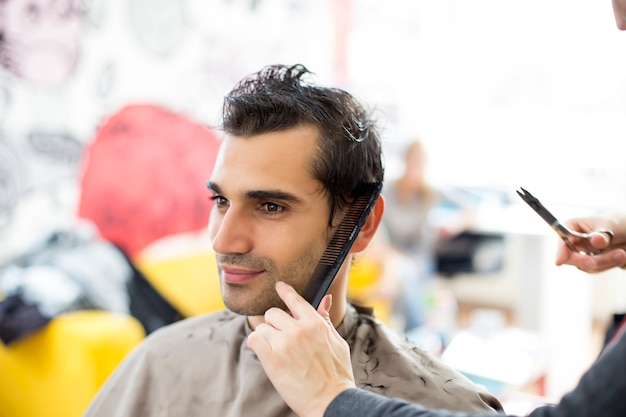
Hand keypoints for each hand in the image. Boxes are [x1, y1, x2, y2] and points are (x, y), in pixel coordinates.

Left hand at [247, 281, 355, 416]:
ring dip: (266, 336)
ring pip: (262, 327)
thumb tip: (325, 299)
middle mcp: (298, 330)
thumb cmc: (336, 374)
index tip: (279, 286)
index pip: (295, 299)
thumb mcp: (337, 342)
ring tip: (276, 350)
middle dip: (275, 323)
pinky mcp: (272, 359)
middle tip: (281, 337)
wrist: (330, 401)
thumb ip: (325, 319)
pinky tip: (264, 352)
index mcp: (315, 324)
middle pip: (273, 313)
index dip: (285, 291)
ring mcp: (284, 344)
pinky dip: (256, 344)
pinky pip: (254, 339)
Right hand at [555, 213, 625, 272]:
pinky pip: (595, 269)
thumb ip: (603, 234)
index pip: (562, 239)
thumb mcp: (612, 225)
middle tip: (615, 255)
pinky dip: (608, 265)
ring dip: (605, 262)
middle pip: (571, 257)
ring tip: (622, 254)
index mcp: (572, 226)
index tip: (559, 261)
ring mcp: (581, 253)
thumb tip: (595, 240)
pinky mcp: (590, 262)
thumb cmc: (616, 223)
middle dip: (592, 259)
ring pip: (585, 265)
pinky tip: (620, 256)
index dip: (560, 250)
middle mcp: (573, 241)